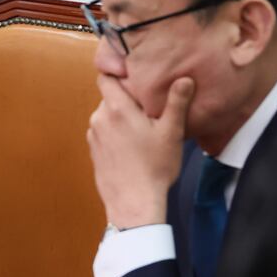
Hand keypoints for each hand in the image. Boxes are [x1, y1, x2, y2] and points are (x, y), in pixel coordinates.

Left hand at [87, 75, 193, 228]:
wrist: (133, 202)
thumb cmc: (154, 167)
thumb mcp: (171, 133)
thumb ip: (176, 103)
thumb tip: (184, 79)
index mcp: (116, 109)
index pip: (105, 77)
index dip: (117, 73)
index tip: (134, 75)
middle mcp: (99, 118)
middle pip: (109, 97)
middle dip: (127, 99)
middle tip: (149, 108)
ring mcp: (93, 134)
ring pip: (107, 114)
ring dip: (121, 117)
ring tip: (142, 128)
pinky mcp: (92, 150)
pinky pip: (103, 131)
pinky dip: (115, 132)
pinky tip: (132, 145)